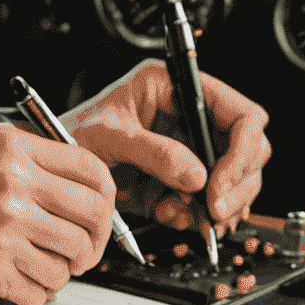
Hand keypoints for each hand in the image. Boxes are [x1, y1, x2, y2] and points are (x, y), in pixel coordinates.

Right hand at [0, 125, 115, 304]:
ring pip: (70, 261)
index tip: (91, 216)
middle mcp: (10, 182)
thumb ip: (11, 160)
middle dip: (91, 243)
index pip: (92, 171)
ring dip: (55, 272)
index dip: (102, 200)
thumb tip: (61, 185)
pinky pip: (41, 293)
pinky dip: (30, 295)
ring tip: (24, 268)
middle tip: (74, 254)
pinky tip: (5, 284)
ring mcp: (3, 228)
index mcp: (5, 147)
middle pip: (93, 218)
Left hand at [61, 59, 271, 237]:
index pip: (238, 112)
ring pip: (236, 180)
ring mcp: (188, 148)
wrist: (57, 167)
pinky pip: (210, 201)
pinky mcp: (182, 178)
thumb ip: (151, 151)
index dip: (241, 149)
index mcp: (172, 88)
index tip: (222, 182)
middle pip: (248, 149)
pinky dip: (198, 216)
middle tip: (213, 211)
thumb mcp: (108, 136)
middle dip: (235, 185)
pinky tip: (171, 215)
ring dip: (217, 206)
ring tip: (184, 215)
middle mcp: (187, 116)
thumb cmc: (71, 132)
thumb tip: (196, 175)